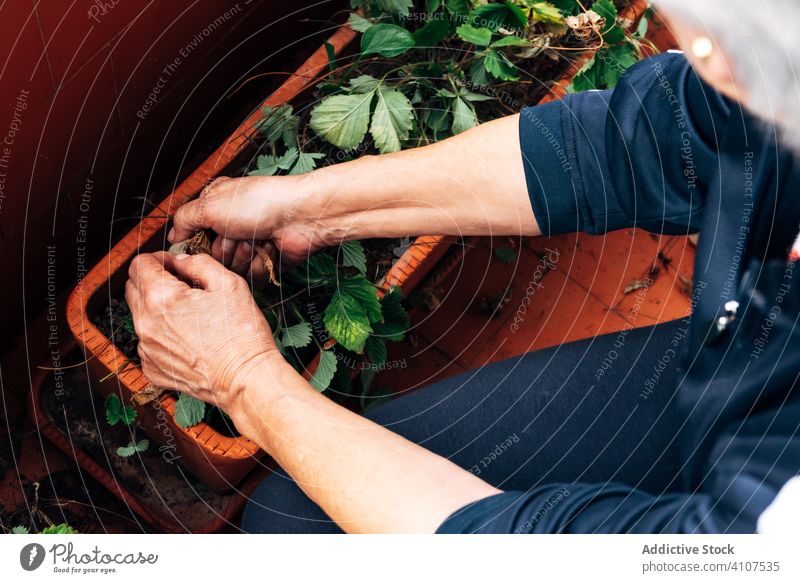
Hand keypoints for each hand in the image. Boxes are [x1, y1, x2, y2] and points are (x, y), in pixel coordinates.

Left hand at [125, 251, 277, 413]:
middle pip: (133, 288)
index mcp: (161, 298)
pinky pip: (148, 342)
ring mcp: (147, 349)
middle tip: (183, 286)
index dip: (159, 258)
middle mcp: (146, 324)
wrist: (245, 380)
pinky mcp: (153, 368)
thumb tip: (181, 261)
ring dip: (157, 308)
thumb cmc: (242, 334)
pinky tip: (189, 338)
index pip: (140, 264)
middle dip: (153, 280)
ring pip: (140, 315)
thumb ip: (199, 263)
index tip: (176, 265)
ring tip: (190, 314)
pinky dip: (162, 334)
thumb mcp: (230, 284)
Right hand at [168, 175, 333, 279]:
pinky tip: (270, 248)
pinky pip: (253, 277)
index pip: (193, 238)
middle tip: (236, 235)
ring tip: (257, 239)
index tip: (200, 242)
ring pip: (232, 270)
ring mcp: (251, 244)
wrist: (300, 216)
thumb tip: (172, 236)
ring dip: (244, 256)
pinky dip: (261, 264)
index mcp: (216, 208)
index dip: (197, 244)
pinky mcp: (268, 261)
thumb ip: (184, 220)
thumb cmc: (259, 202)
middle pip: (212, 258)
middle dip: (224, 250)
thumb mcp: (209, 204)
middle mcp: (233, 226)